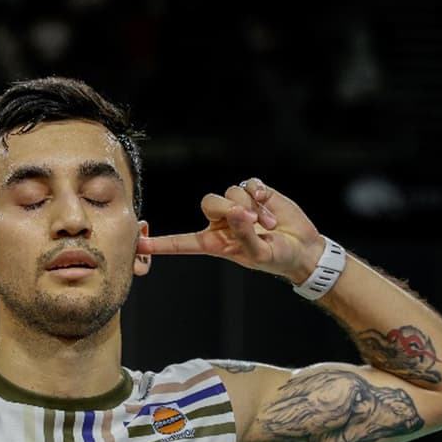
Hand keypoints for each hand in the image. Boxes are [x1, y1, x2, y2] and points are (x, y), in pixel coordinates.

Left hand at [137, 177, 324, 282]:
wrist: (303, 248)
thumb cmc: (277, 258)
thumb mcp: (260, 254)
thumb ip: (245, 235)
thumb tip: (235, 212)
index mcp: (215, 242)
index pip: (182, 242)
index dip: (161, 243)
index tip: (138, 241)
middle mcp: (221, 222)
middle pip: (209, 202)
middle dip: (230, 208)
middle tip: (252, 221)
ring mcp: (237, 205)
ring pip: (230, 191)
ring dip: (252, 206)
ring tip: (268, 223)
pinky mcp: (254, 192)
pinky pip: (249, 183)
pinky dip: (260, 194)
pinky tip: (270, 205)